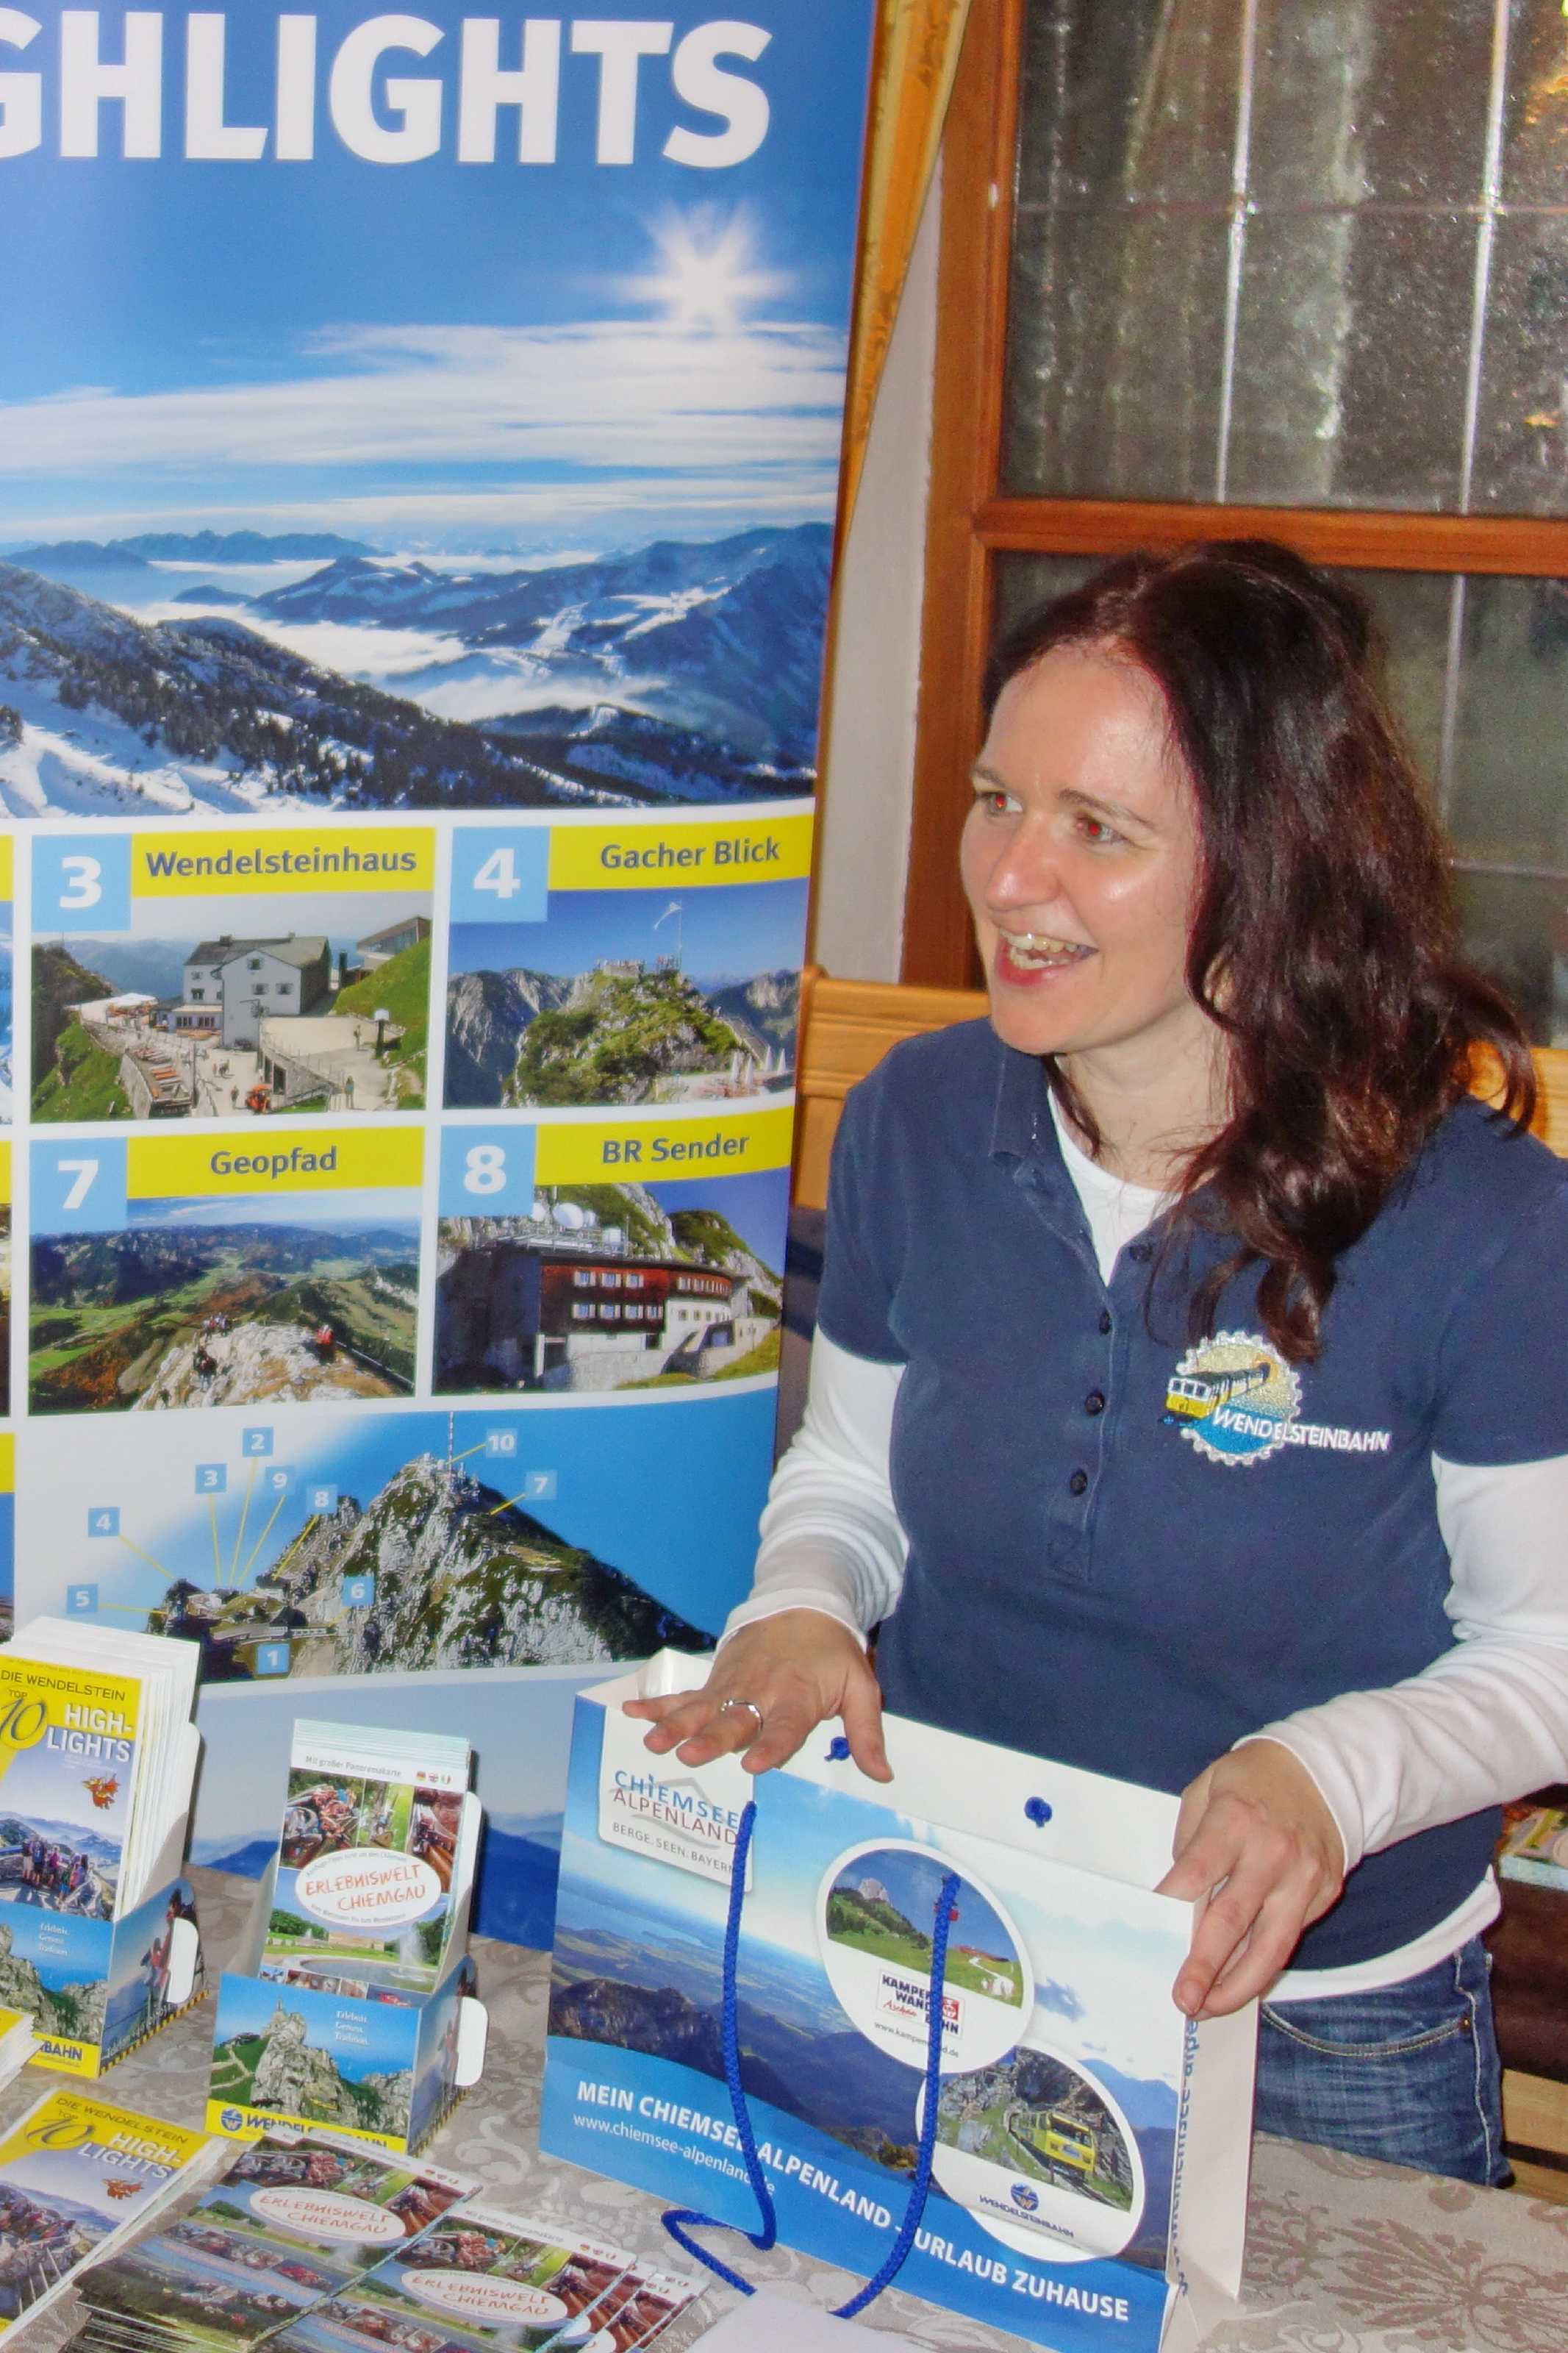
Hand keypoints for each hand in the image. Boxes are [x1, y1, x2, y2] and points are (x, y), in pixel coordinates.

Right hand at [622, 1611, 890, 1781]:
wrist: (803, 1604)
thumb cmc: (832, 1654)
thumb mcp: (860, 1687)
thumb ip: (867, 1733)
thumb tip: (882, 1777)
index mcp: (797, 1698)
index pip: (784, 1728)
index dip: (771, 1746)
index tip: (753, 1764)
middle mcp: (760, 1692)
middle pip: (734, 1719)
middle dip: (711, 1738)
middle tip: (689, 1754)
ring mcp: (733, 1685)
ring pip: (701, 1708)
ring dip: (676, 1725)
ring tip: (652, 1741)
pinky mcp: (716, 1679)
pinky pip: (685, 1694)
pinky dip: (658, 1703)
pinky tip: (631, 1710)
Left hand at [1155, 1740, 1344, 2019]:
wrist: (1324, 1772)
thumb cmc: (1252, 1780)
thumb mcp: (1208, 1788)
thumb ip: (1190, 1840)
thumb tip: (1179, 1897)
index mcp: (1235, 1820)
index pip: (1197, 1872)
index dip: (1172, 1908)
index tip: (1152, 1937)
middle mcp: (1273, 1853)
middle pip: (1234, 1918)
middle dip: (1205, 1964)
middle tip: (1184, 2000)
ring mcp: (1304, 1878)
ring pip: (1272, 1945)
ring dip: (1239, 1984)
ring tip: (1211, 2007)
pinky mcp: (1324, 1894)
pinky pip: (1290, 1938)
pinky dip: (1263, 1965)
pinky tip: (1239, 1982)